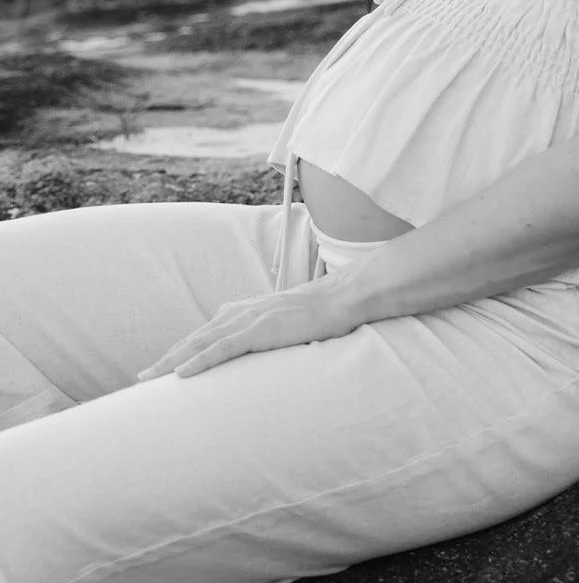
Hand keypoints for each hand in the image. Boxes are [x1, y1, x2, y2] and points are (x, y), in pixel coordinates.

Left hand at [136, 277, 356, 381]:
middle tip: (140, 379)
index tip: (157, 371)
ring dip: (172, 361)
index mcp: (241, 313)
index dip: (178, 353)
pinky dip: (200, 360)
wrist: (338, 299)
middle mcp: (238, 313)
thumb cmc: (314, 315)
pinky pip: (223, 348)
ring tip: (148, 379)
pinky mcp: (260, 330)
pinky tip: (181, 374)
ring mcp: (248, 320)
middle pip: (193, 339)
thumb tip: (251, 357)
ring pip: (200, 343)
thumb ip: (260, 336)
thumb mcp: (279, 326)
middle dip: (165, 359)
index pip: (202, 336)